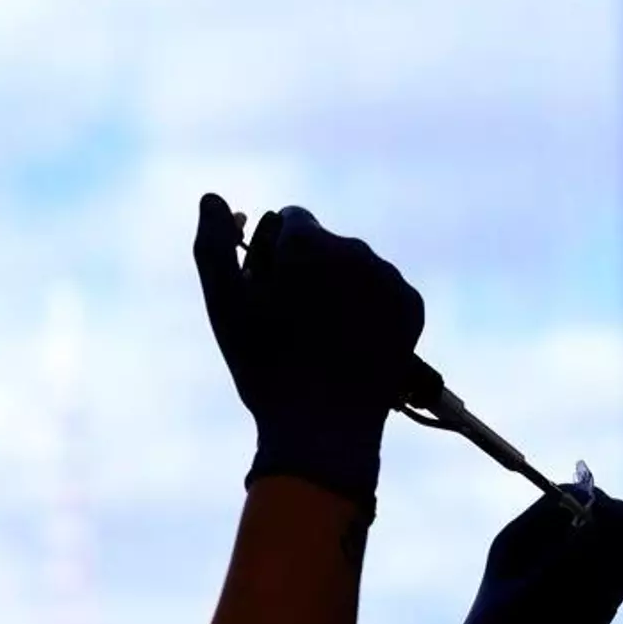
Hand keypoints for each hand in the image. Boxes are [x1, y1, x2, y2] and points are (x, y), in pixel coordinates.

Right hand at [192, 195, 423, 508]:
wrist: (323, 426)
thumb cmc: (265, 365)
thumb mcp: (224, 305)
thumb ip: (212, 245)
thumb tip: (211, 197)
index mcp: (308, 241)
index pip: (290, 219)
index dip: (273, 253)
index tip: (267, 290)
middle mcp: (354, 249)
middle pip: (324, 244)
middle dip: (308, 269)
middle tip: (291, 321)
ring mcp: (388, 277)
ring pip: (355, 268)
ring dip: (338, 288)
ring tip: (321, 338)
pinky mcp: (411, 306)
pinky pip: (384, 293)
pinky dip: (368, 310)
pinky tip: (349, 342)